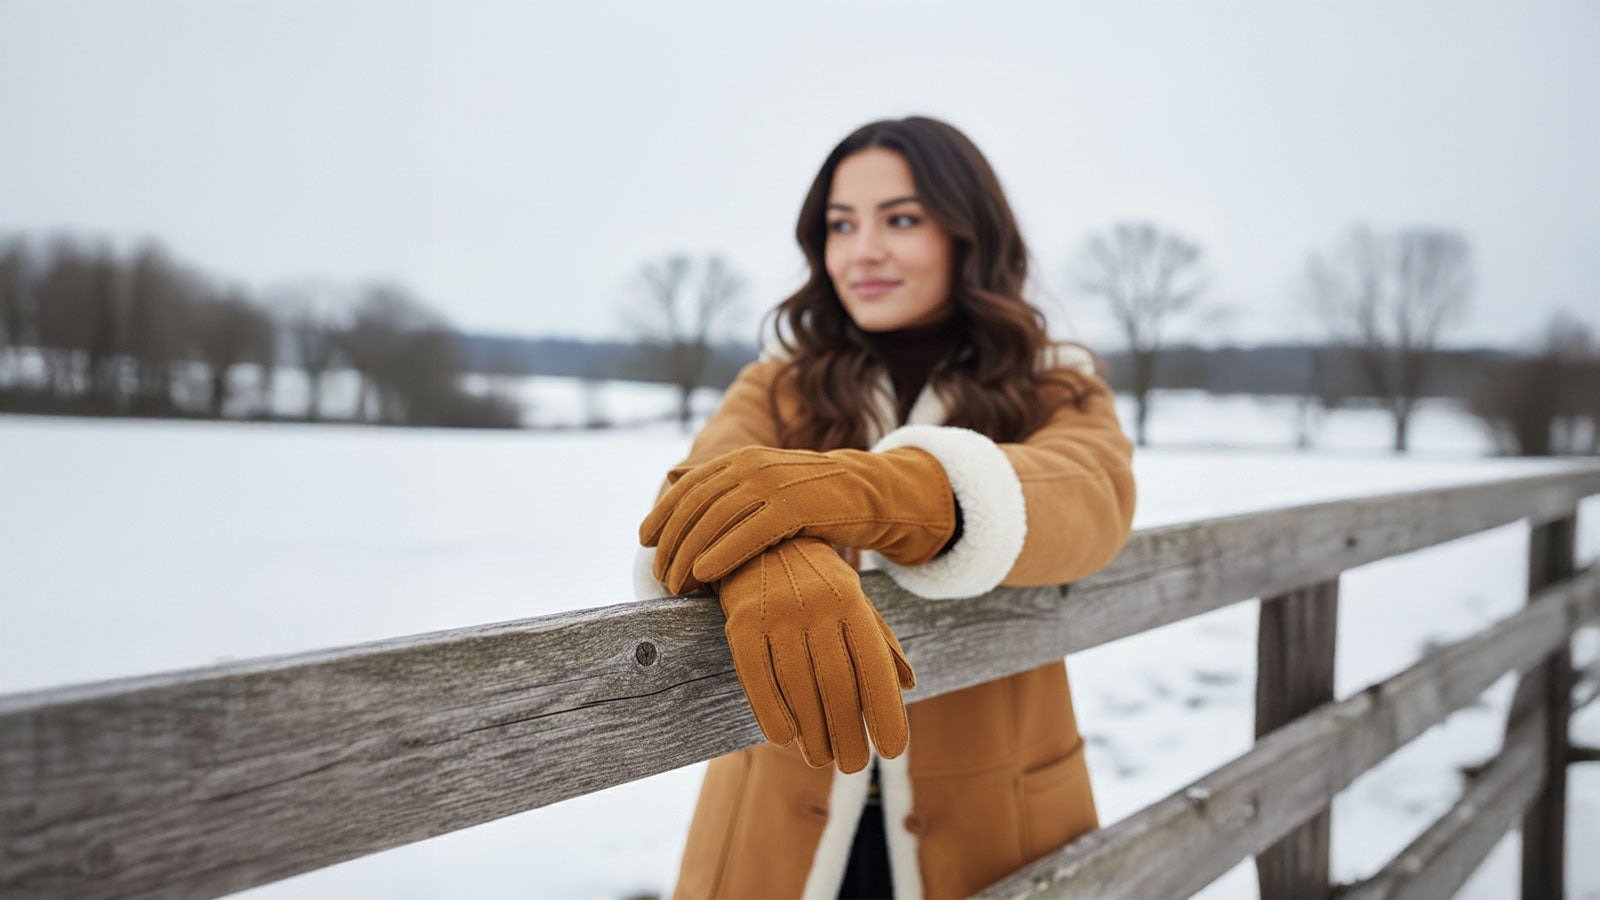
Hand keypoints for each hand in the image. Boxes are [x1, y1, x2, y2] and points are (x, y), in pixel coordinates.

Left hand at [640, 445, 954, 595]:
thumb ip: (733, 495)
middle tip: (660, 576)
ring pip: (715, 519)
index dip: (662, 512)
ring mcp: (774, 483)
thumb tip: (685, 507)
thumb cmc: (815, 502)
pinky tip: (704, 574)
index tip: (643, 541)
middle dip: (671, 542)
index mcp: (742, 459)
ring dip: (689, 554)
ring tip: (676, 585)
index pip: (688, 485)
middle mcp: (753, 465)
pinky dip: (722, 552)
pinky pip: (749, 531)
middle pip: (696, 505)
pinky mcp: (796, 506)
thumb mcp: (769, 489)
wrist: (870, 493)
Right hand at [714, 536, 915, 772]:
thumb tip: (910, 685)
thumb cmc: (811, 579)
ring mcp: (777, 612)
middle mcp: (817, 604)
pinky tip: (783, 738)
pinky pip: (757, 678)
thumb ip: (879, 640)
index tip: (892, 750)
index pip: (874, 666)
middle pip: (837, 684)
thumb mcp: (850, 599)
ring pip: (798, 687)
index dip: (885, 710)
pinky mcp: (741, 621)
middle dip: (847, 733)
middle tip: (853, 765)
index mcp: (851, 600)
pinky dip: (770, 712)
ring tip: (820, 758)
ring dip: (811, 732)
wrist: (753, 538)